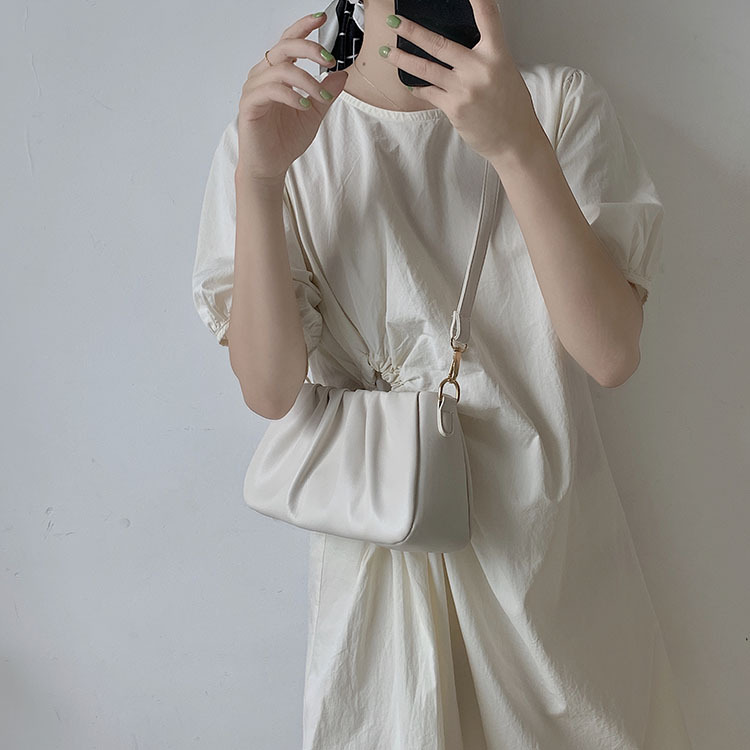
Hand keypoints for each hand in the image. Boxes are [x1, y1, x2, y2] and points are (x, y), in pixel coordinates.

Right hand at [236, 11, 347, 184]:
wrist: (271, 165)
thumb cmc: (285, 139)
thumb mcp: (314, 113)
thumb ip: (326, 93)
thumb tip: (342, 74)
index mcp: (277, 72)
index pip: (288, 41)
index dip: (303, 26)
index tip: (322, 18)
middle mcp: (263, 75)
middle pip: (284, 46)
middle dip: (309, 48)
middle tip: (328, 60)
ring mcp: (254, 89)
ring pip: (281, 69)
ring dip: (307, 81)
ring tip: (321, 98)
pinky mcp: (250, 105)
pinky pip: (271, 90)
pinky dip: (291, 95)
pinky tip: (304, 106)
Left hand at [380, 0, 542, 161]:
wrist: (514, 141)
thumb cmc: (511, 108)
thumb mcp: (504, 72)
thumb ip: (484, 57)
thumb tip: (458, 47)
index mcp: (497, 55)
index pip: (487, 16)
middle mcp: (479, 69)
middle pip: (439, 44)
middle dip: (412, 31)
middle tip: (395, 22)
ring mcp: (464, 89)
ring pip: (426, 69)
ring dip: (403, 59)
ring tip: (387, 52)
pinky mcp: (454, 108)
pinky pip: (429, 92)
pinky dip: (418, 88)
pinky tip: (410, 84)